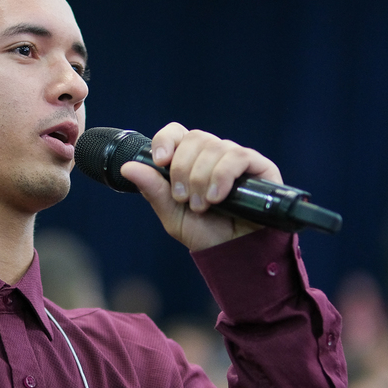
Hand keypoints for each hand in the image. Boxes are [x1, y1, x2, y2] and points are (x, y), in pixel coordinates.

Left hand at [120, 123, 282, 250]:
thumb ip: (153, 190)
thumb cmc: (206, 234)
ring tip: (202, 205)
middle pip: (194, 138)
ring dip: (202, 177)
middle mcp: (213, 155)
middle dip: (183, 169)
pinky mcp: (260, 167)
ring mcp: (237, 159)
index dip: (166, 140)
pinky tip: (217, 196)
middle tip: (184, 198)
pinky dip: (223, 175)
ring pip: (214, 147)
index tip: (160, 162)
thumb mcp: (172, 215)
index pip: (177, 133)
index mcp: (191, 161)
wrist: (235, 254)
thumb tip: (127, 167)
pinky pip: (239, 156)